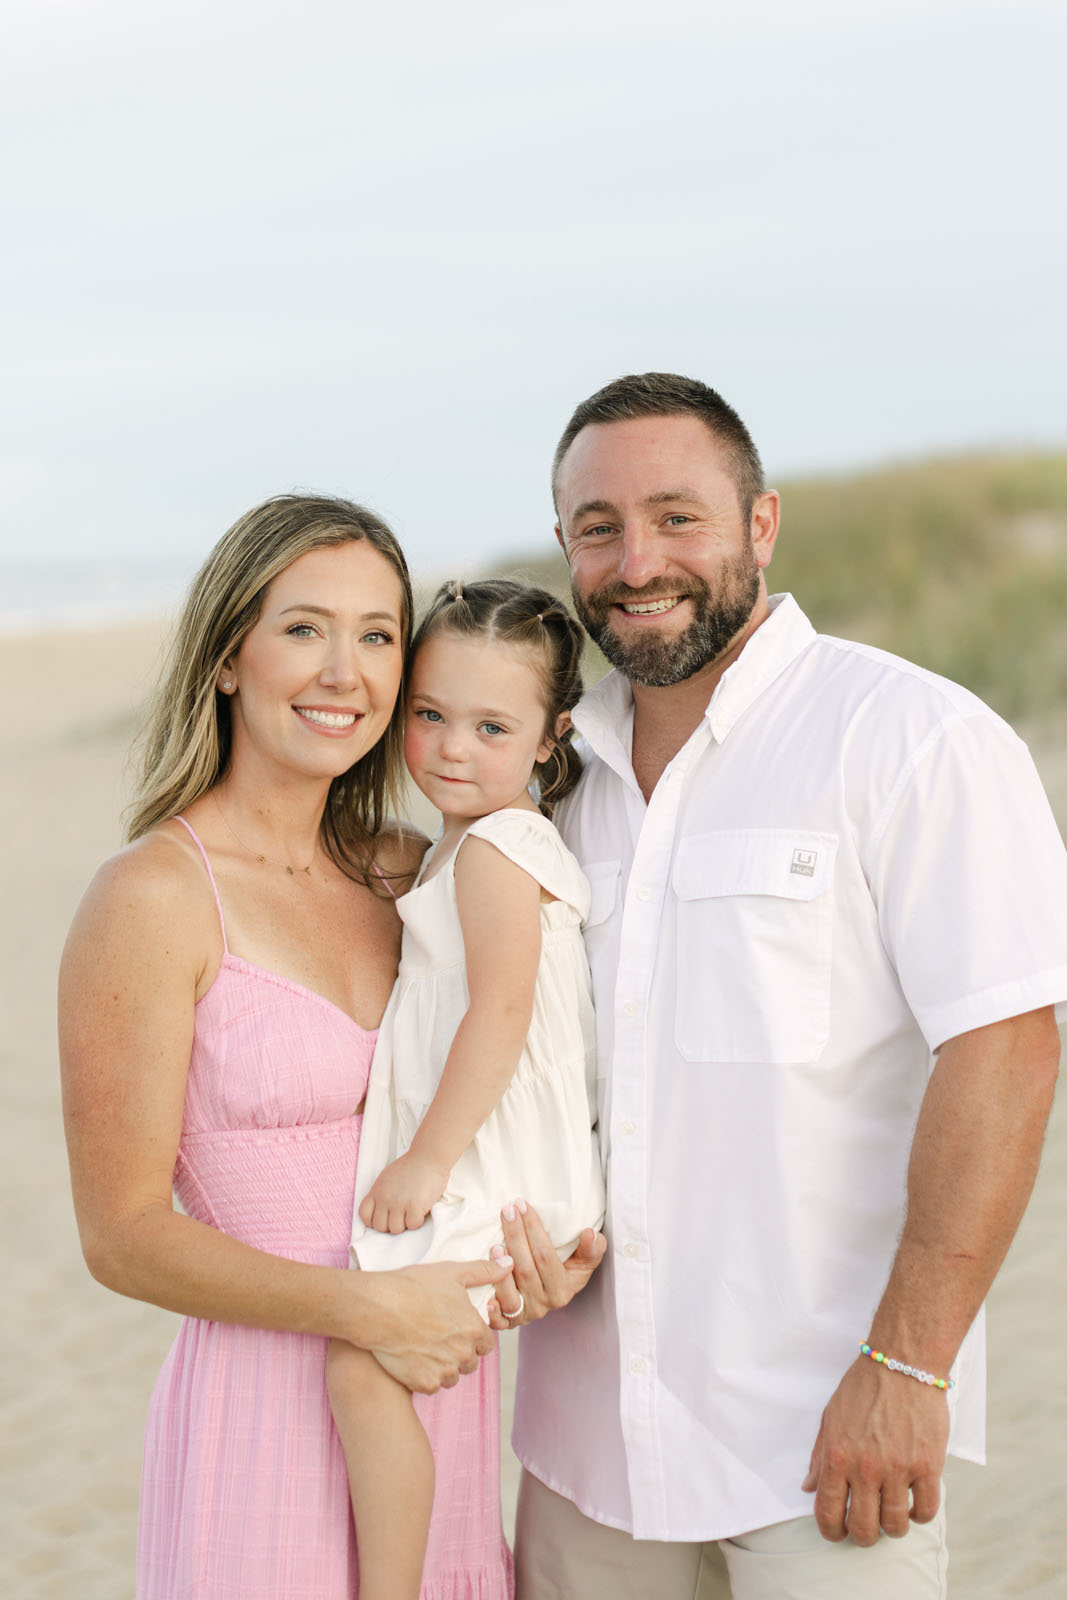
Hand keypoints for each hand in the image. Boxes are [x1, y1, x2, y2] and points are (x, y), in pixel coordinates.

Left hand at [358, 1150, 450, 1233]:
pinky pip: (413, 1225)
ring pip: (396, 1229)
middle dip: (391, 1224)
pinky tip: (420, 1210)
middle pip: (380, 1227)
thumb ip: (381, 1194)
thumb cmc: (410, 1167)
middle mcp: (385, 1198)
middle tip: (401, 1216)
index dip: (373, 1221)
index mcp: (376, 1191)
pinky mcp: (415, 1206)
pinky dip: (418, 1221)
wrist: (428, 1157)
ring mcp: (399, 1202)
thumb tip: (381, 1212)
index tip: (384, 1217)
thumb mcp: (387, 1178)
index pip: (364, 1215)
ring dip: (405, 1224)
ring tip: (411, 1212)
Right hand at [361, 1257, 510, 1393]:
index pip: (486, 1343)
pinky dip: (425, 1376)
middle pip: (470, 1361)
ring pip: (452, 1376)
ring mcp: (444, 1372)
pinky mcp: (425, 1384)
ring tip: (424, 1346)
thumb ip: (483, 1271)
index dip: (472, 1336)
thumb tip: (507, 1266)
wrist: (376, 1308)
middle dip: (459, 1352)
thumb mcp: (451, 1272)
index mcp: (473, 1329)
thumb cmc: (412, 1286)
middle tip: (438, 1336)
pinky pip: (432, 1386)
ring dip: (444, 1366)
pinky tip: (413, 1357)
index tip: (455, 1328)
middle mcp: (463, 1354)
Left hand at [485, 1199, 605, 1329]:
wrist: (550, 1297)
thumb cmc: (565, 1273)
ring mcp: (525, 1314)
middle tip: (507, 1211)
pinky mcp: (508, 1323)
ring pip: (510, 1294)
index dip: (534, 1230)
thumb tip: (590, 1234)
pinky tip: (483, 1286)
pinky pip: (497, 1320)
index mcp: (562, 1289)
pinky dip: (490, 1306)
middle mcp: (544, 1304)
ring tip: (494, 1244)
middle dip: (515, 1237)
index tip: (524, 1206)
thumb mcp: (583, 1263)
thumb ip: (591, 1249)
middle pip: (526, 1269)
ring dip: (500, 1269)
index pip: (546, 1256)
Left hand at [801, 1358, 949, 1543]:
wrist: (902, 1363)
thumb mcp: (830, 1417)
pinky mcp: (928, 1466)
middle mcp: (865, 1468)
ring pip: (895, 1526)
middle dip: (862, 1536)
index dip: (831, 1532)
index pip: (827, 1513)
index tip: (837, 1533)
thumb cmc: (863, 1388)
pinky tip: (913, 1502)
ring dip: (892, 1528)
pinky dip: (919, 1515)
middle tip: (867, 1527)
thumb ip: (818, 1455)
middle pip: (863, 1529)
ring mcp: (898, 1469)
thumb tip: (808, 1488)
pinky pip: (926, 1511)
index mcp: (837, 1456)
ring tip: (892, 1514)